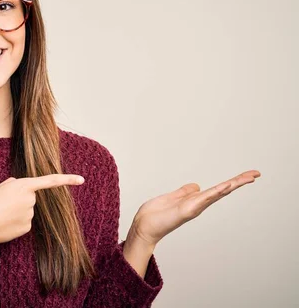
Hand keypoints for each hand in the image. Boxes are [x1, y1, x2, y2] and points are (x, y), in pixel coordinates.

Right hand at [0, 174, 84, 255]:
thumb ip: (13, 185)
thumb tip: (22, 189)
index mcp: (23, 185)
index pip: (49, 181)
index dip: (67, 179)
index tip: (82, 180)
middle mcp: (30, 199)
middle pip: (30, 197)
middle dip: (19, 200)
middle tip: (1, 203)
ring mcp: (30, 214)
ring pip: (26, 211)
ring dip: (16, 212)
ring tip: (0, 214)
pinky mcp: (27, 227)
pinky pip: (24, 222)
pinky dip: (15, 223)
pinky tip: (4, 224)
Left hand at [127, 170, 260, 246]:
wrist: (144, 227)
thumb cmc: (156, 215)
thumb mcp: (172, 198)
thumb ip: (184, 192)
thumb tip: (196, 186)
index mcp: (195, 200)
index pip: (218, 189)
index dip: (232, 181)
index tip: (248, 175)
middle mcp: (198, 204)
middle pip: (223, 190)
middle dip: (239, 182)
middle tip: (256, 173)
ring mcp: (194, 208)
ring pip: (217, 194)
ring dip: (232, 185)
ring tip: (248, 177)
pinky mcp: (186, 211)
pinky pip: (203, 200)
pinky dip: (215, 193)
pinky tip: (226, 186)